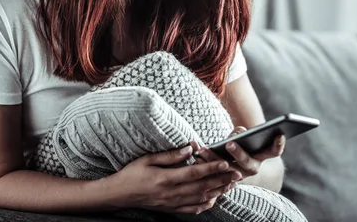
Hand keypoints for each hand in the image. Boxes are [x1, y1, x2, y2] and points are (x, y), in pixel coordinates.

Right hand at [114, 144, 241, 213]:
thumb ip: (171, 155)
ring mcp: (172, 203)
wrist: (119, 195)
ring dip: (218, 191)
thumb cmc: (132, 173)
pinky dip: (205, 204)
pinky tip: (214, 198)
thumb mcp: (148, 159)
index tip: (225, 163)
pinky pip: (193, 209)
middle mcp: (171, 193)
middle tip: (237, 173)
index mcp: (166, 179)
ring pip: (201, 198)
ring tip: (230, 184)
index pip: (194, 173)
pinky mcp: (171, 209)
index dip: (211, 168)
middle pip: (202, 187)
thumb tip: (190, 148)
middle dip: (221, 180)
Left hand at [195, 126, 285, 180]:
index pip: (274, 151)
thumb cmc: (239, 143)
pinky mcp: (222, 180)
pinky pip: (213, 173)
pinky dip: (204, 162)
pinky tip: (195, 151)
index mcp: (261, 156)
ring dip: (213, 159)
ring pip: (226, 170)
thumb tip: (237, 133)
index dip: (278, 144)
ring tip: (203, 150)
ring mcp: (238, 176)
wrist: (229, 166)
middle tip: (229, 143)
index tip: (279, 134)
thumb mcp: (242, 137)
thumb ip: (240, 133)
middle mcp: (251, 168)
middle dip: (238, 153)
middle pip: (247, 163)